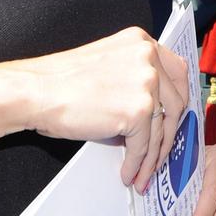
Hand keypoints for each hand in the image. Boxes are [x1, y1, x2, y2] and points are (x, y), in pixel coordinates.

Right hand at [12, 26, 190, 191]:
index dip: (179, 100)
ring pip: (161, 128)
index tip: (176, 119)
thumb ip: (134, 77)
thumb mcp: (107, 64)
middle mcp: (148, 57)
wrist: (35, 91)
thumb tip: (152, 111)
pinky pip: (144, 145)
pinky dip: (137, 163)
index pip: (177, 72)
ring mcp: (146, 83)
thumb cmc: (60, 82)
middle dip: (169, 133)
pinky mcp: (137, 110)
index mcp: (141, 42)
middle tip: (162, 153)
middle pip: (176, 102)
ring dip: (153, 156)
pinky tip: (129, 172)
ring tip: (143, 172)